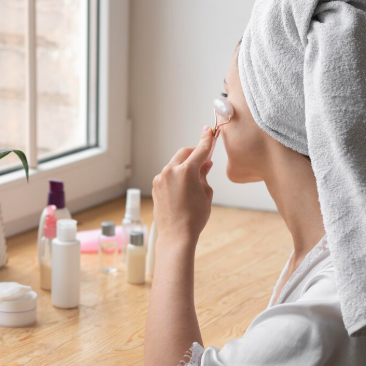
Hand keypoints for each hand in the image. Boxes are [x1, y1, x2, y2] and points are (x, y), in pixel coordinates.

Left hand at [152, 125, 214, 245]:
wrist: (176, 235)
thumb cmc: (194, 217)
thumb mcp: (206, 194)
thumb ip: (204, 175)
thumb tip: (204, 164)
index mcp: (186, 171)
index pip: (200, 150)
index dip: (207, 140)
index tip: (209, 130)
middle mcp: (170, 171)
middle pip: (184, 153)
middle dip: (195, 153)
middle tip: (204, 160)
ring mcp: (160, 178)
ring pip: (175, 164)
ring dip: (185, 165)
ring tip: (195, 179)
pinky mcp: (155, 186)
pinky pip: (168, 174)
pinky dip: (176, 175)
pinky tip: (183, 188)